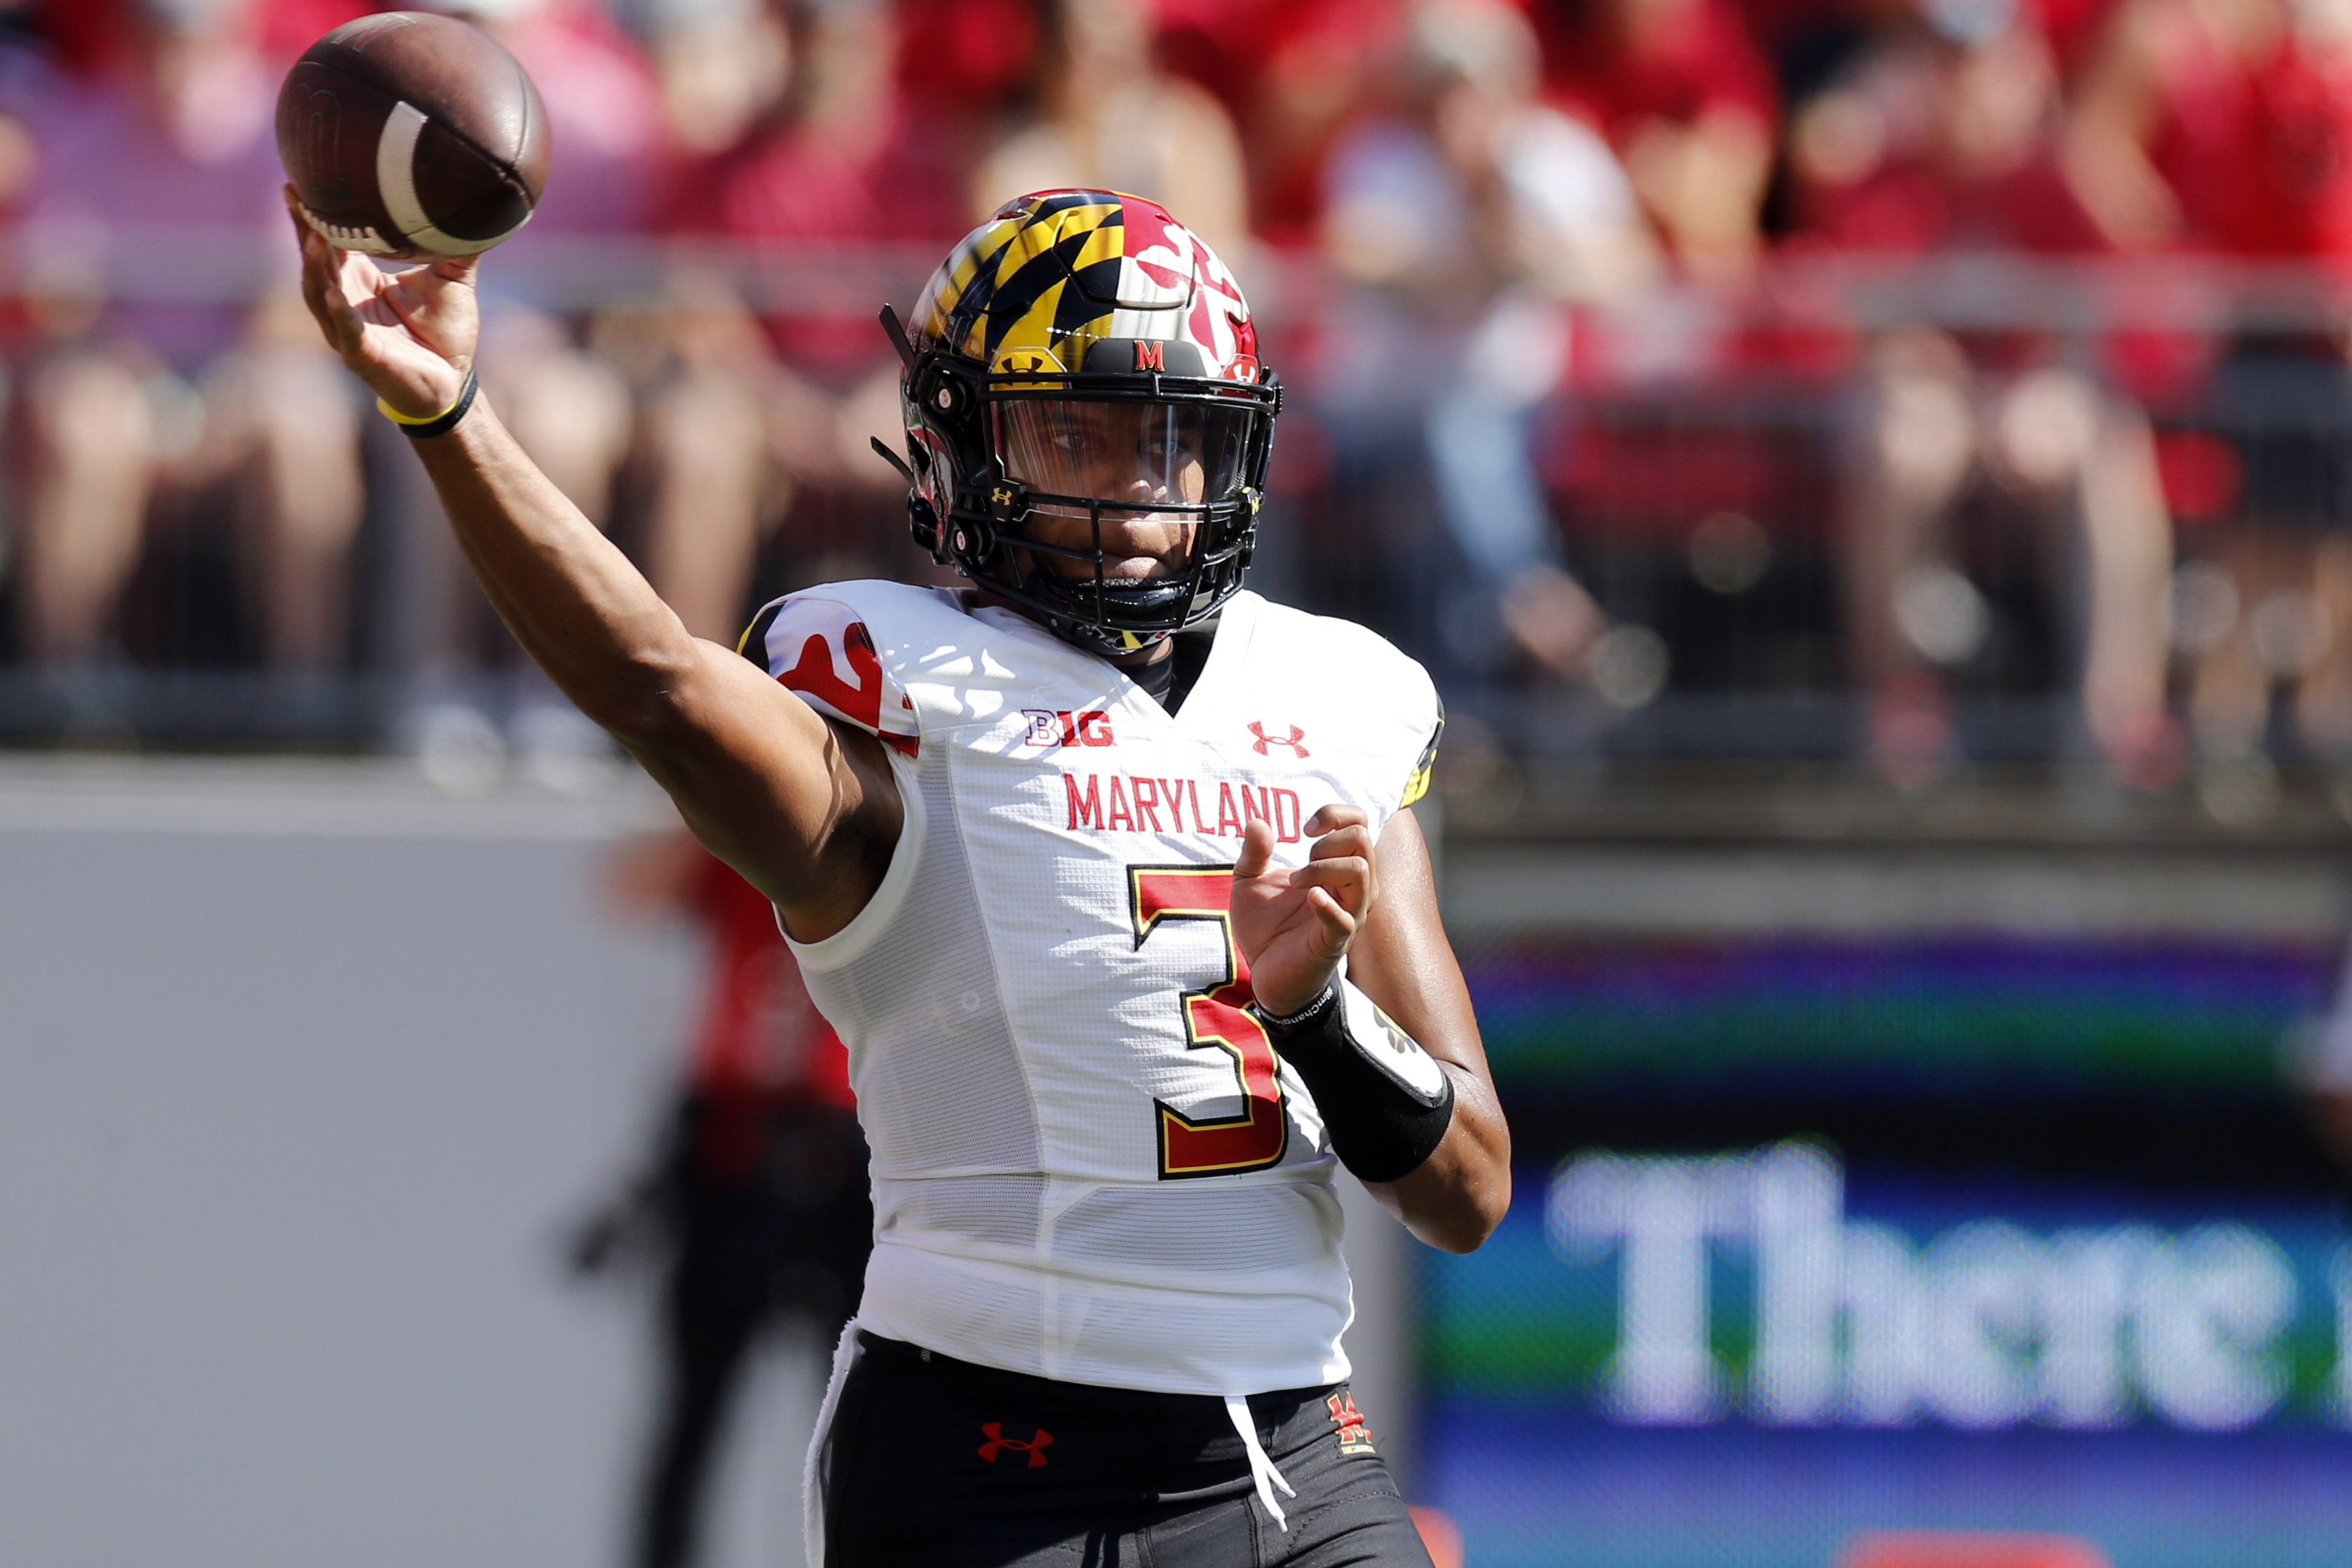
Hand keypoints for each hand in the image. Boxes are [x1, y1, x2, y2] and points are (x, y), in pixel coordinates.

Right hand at [287, 184, 477, 417]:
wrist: (455, 381)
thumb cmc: (445, 332)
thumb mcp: (452, 280)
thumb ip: (457, 246)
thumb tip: (474, 206)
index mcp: (359, 280)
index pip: (328, 242)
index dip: (312, 214)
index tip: (301, 180)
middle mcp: (345, 302)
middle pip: (314, 261)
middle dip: (303, 230)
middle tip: (295, 195)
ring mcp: (348, 330)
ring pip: (322, 294)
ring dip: (314, 266)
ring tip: (311, 237)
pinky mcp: (363, 357)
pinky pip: (347, 333)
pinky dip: (340, 315)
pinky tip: (336, 295)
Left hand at [1230, 804, 1375, 1017]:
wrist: (1264, 975)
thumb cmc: (1266, 928)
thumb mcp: (1248, 882)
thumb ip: (1253, 852)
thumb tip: (1256, 821)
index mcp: (1337, 868)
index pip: (1360, 823)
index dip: (1334, 814)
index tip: (1304, 829)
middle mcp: (1353, 889)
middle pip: (1363, 840)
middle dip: (1326, 841)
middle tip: (1301, 861)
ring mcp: (1349, 915)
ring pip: (1361, 872)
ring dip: (1321, 868)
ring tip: (1296, 883)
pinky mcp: (1336, 942)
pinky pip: (1345, 919)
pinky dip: (1326, 904)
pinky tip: (1308, 898)